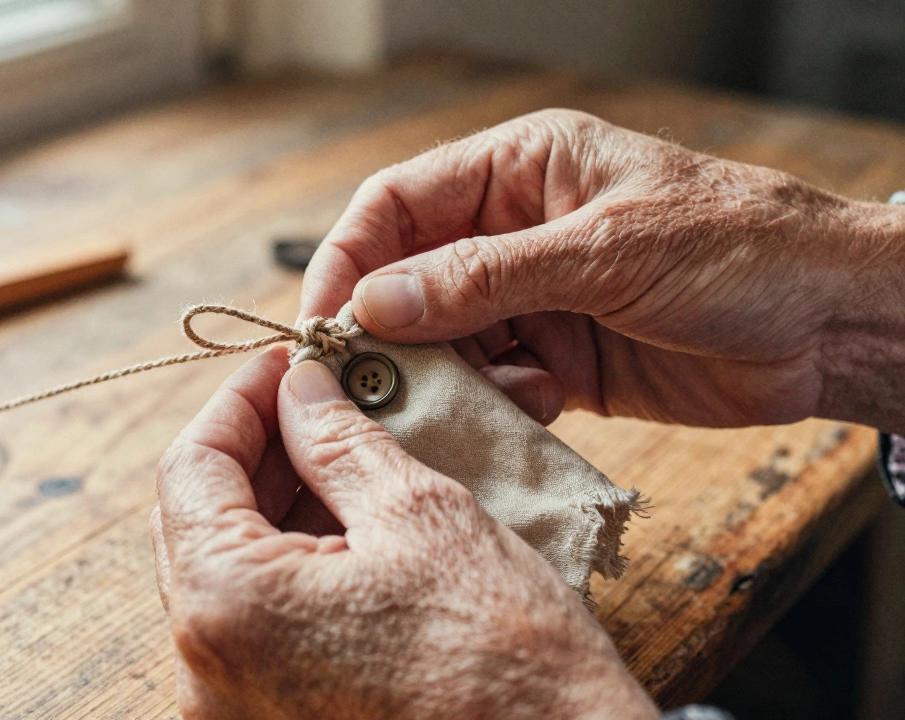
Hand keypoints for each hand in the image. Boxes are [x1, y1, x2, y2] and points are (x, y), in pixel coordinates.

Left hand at [150, 348, 657, 719]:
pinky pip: (253, 626)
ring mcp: (231, 708)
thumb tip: (299, 386)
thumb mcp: (420, 516)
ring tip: (342, 460)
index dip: (240, 400)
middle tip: (318, 404)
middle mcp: (205, 668)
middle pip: (197, 521)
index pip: (189, 467)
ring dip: (275, 507)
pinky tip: (344, 530)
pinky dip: (287, 567)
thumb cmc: (504, 654)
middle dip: (258, 451)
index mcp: (227, 603)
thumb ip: (337, 440)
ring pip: (225, 573)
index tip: (288, 366)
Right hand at [301, 109, 904, 430]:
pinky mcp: (558, 358)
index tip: (324, 324)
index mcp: (519, 171)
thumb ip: (483, 278)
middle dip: (388, 330)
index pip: (397, 205)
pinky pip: (492, 383)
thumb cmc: (739, 249)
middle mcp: (513, 232)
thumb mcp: (604, 252)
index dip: (349, 260)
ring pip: (444, 339)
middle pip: (408, 279)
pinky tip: (537, 403)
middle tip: (374, 383)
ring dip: (445, 374)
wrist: (835, 324)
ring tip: (475, 397)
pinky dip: (493, 402)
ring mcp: (534, 298)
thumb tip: (374, 304)